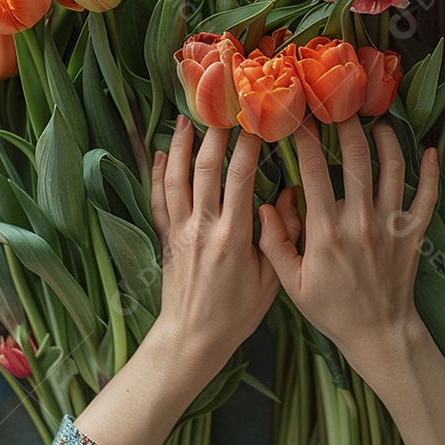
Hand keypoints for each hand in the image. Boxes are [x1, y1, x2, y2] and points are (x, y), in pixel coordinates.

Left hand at [151, 115, 295, 367]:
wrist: (192, 340)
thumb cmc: (236, 315)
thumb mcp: (271, 282)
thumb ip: (280, 239)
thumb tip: (287, 199)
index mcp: (234, 237)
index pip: (241, 178)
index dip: (248, 145)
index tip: (257, 120)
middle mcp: (203, 228)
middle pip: (207, 169)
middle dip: (216, 134)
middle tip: (223, 105)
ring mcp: (181, 232)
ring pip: (178, 178)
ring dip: (182, 145)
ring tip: (187, 117)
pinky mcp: (166, 239)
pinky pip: (159, 200)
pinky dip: (158, 174)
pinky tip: (160, 153)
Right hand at [258, 115, 444, 444]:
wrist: (379, 334)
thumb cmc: (331, 309)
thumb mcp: (291, 283)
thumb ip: (273, 243)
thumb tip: (264, 205)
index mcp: (326, 231)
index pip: (313, 170)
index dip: (304, 137)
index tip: (297, 116)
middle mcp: (360, 221)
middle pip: (355, 158)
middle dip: (346, 124)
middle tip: (339, 103)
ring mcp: (391, 225)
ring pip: (392, 168)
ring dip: (386, 139)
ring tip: (377, 122)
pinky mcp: (413, 233)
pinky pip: (426, 196)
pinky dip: (430, 171)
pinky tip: (429, 150)